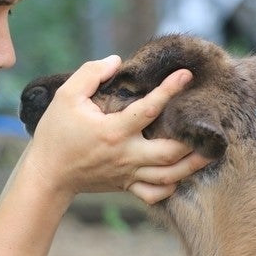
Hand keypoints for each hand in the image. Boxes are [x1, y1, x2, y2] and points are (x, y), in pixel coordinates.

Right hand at [22, 55, 210, 204]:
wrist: (47, 173)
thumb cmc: (55, 133)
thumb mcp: (66, 96)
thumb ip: (90, 74)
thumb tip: (115, 61)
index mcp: (113, 131)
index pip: (150, 109)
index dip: (170, 90)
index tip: (186, 75)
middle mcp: (126, 155)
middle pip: (171, 152)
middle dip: (194, 140)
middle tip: (208, 126)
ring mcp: (127, 173)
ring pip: (169, 176)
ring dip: (192, 165)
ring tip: (209, 153)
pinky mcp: (125, 185)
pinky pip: (154, 194)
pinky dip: (170, 187)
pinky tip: (177, 176)